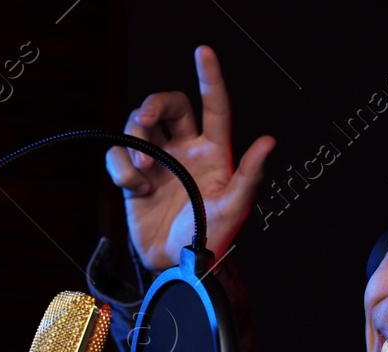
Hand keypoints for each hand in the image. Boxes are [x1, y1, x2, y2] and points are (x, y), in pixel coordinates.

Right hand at [104, 45, 275, 271]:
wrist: (174, 264)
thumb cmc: (209, 238)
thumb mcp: (234, 208)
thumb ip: (250, 175)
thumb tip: (269, 141)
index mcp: (214, 152)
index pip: (215, 106)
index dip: (210, 77)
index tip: (203, 51)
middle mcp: (185, 149)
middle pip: (169, 104)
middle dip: (155, 103)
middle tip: (147, 118)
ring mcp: (159, 160)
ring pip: (139, 123)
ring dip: (136, 140)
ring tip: (147, 173)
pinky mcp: (134, 174)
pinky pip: (119, 154)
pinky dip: (123, 169)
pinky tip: (137, 189)